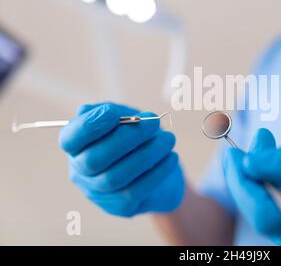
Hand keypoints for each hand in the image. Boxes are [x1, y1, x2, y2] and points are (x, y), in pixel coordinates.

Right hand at [59, 103, 183, 216]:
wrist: (163, 169)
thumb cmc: (139, 137)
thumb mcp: (127, 117)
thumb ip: (111, 112)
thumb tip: (85, 111)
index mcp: (77, 147)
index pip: (70, 140)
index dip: (88, 126)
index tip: (113, 112)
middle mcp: (81, 172)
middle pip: (94, 160)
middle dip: (125, 138)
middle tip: (153, 122)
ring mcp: (99, 193)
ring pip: (116, 177)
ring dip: (146, 154)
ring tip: (169, 139)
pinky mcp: (120, 207)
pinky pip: (136, 190)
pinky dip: (157, 171)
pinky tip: (172, 156)